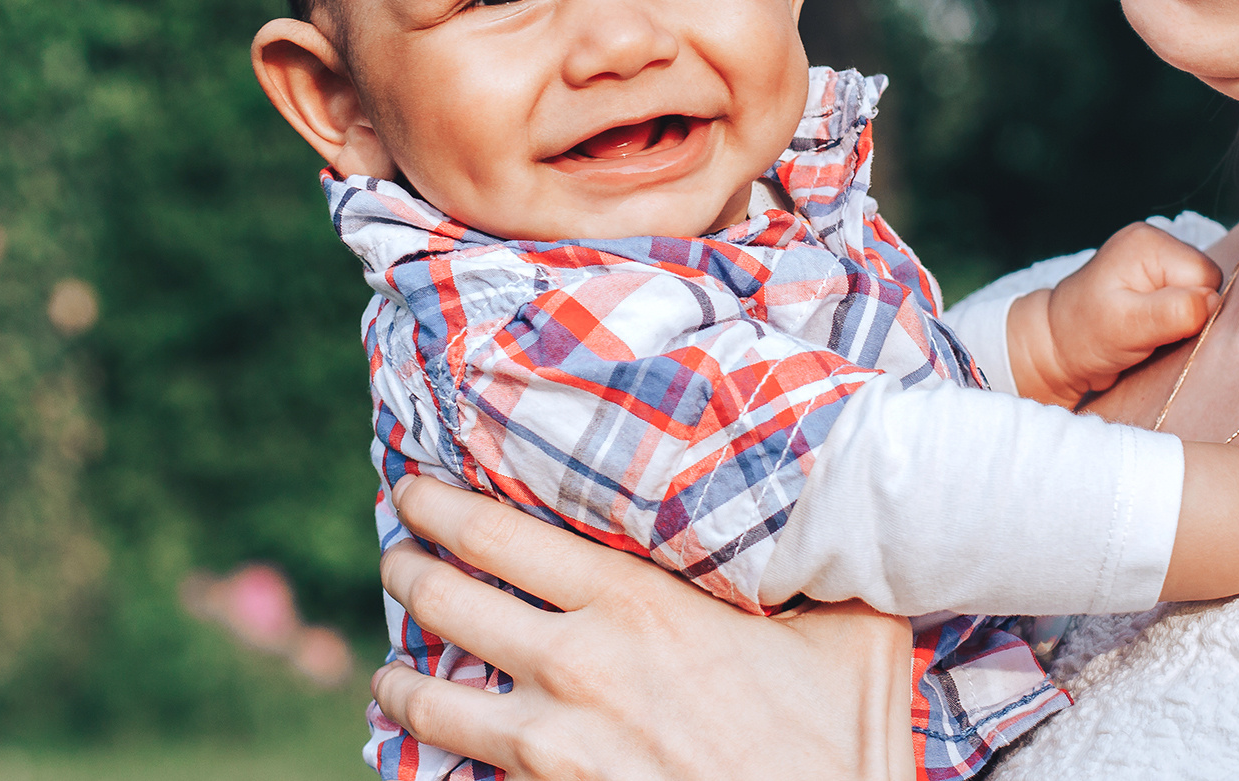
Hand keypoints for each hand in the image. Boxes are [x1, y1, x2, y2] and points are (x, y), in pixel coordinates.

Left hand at [373, 476, 916, 780]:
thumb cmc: (842, 739)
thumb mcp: (848, 626)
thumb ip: (813, 562)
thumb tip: (826, 503)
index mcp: (636, 602)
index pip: (498, 533)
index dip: (440, 505)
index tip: (413, 487)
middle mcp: (576, 666)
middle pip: (447, 601)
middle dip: (408, 571)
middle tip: (397, 554)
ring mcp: (554, 748)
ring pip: (431, 702)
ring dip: (400, 679)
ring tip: (390, 669)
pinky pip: (466, 779)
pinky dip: (438, 761)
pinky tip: (431, 753)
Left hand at [1006, 222, 1222, 407]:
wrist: (1057, 346)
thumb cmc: (1084, 335)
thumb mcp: (1126, 326)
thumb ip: (1173, 312)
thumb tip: (1213, 301)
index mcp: (1149, 242)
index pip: (1206, 276)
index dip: (1193, 310)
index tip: (1160, 329)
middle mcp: (1155, 243)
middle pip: (1208, 282)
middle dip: (1189, 314)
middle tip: (1152, 332)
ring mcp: (1156, 260)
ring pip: (1202, 293)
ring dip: (1184, 319)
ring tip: (1149, 332)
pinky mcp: (1157, 279)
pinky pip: (1190, 299)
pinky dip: (1178, 320)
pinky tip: (1153, 329)